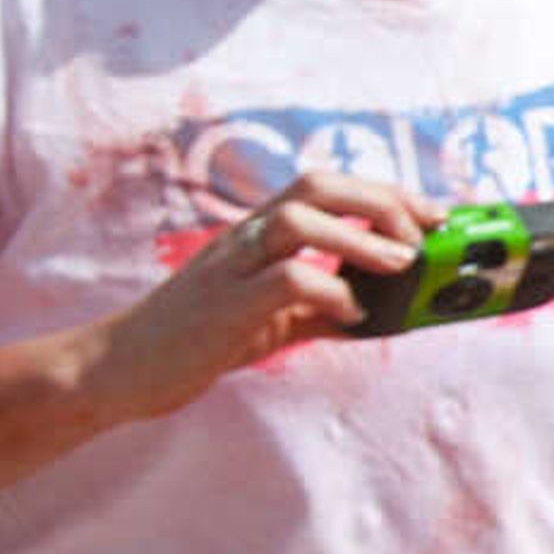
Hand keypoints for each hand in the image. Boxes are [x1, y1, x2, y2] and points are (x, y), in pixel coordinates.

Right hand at [78, 171, 434, 424]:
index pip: (326, 186)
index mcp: (258, 232)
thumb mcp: (271, 316)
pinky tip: (349, 313)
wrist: (121, 368)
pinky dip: (329, 290)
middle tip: (421, 236)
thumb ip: (321, 305)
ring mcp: (231, 267)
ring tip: (398, 265)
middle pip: (316, 184)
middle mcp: (245, 237)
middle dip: (380, 200)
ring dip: (359, 237)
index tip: (433, 214)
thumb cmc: (197, 337)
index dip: (385, 193)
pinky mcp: (224, 306)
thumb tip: (384, 310)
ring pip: (297, 218)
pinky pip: (284, 279)